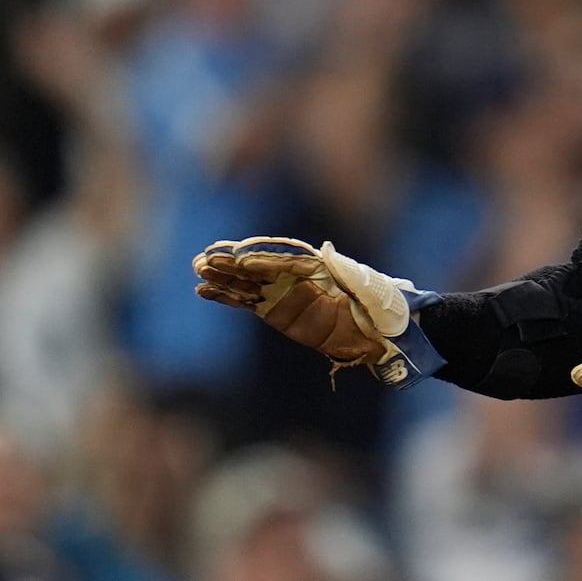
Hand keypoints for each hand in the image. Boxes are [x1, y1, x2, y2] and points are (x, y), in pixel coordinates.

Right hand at [192, 236, 441, 386]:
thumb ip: (346, 269)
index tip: (239, 257)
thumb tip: (325, 248)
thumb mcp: (368, 285)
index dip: (260, 259)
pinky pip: (246, 304)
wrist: (384, 332)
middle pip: (257, 269)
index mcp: (315, 266)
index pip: (281, 260)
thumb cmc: (379, 304)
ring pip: (246, 284)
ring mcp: (284, 295)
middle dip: (231, 265)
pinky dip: (226, 298)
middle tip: (204, 260)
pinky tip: (205, 292)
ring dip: (222, 278)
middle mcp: (295, 277)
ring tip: (198, 271)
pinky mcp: (278, 314)